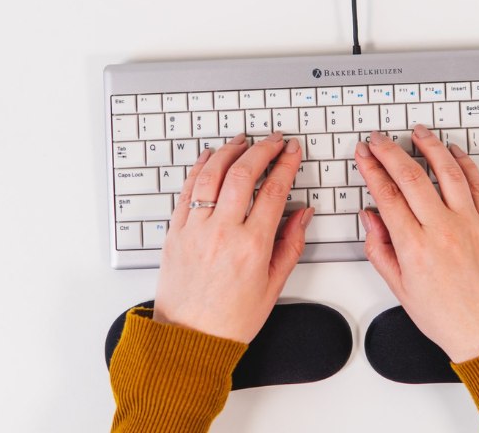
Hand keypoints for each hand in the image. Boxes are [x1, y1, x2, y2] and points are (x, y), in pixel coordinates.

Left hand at [153, 131, 313, 342]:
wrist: (188, 338)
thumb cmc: (231, 319)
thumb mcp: (273, 285)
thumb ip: (291, 244)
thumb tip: (302, 213)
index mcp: (252, 246)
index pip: (274, 191)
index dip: (286, 164)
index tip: (292, 151)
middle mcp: (222, 232)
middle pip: (243, 173)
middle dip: (262, 149)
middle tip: (273, 140)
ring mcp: (195, 230)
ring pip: (211, 173)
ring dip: (229, 151)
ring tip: (243, 141)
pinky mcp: (175, 232)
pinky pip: (187, 189)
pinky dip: (199, 167)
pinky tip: (210, 157)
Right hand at [355, 126, 478, 362]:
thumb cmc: (447, 317)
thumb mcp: (400, 288)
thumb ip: (380, 249)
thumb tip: (370, 216)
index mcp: (415, 247)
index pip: (387, 195)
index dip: (371, 169)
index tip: (364, 155)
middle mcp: (443, 230)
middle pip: (411, 177)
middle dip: (390, 151)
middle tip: (379, 138)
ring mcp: (470, 224)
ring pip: (447, 172)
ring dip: (430, 147)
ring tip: (418, 132)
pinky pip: (477, 184)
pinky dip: (464, 163)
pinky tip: (453, 152)